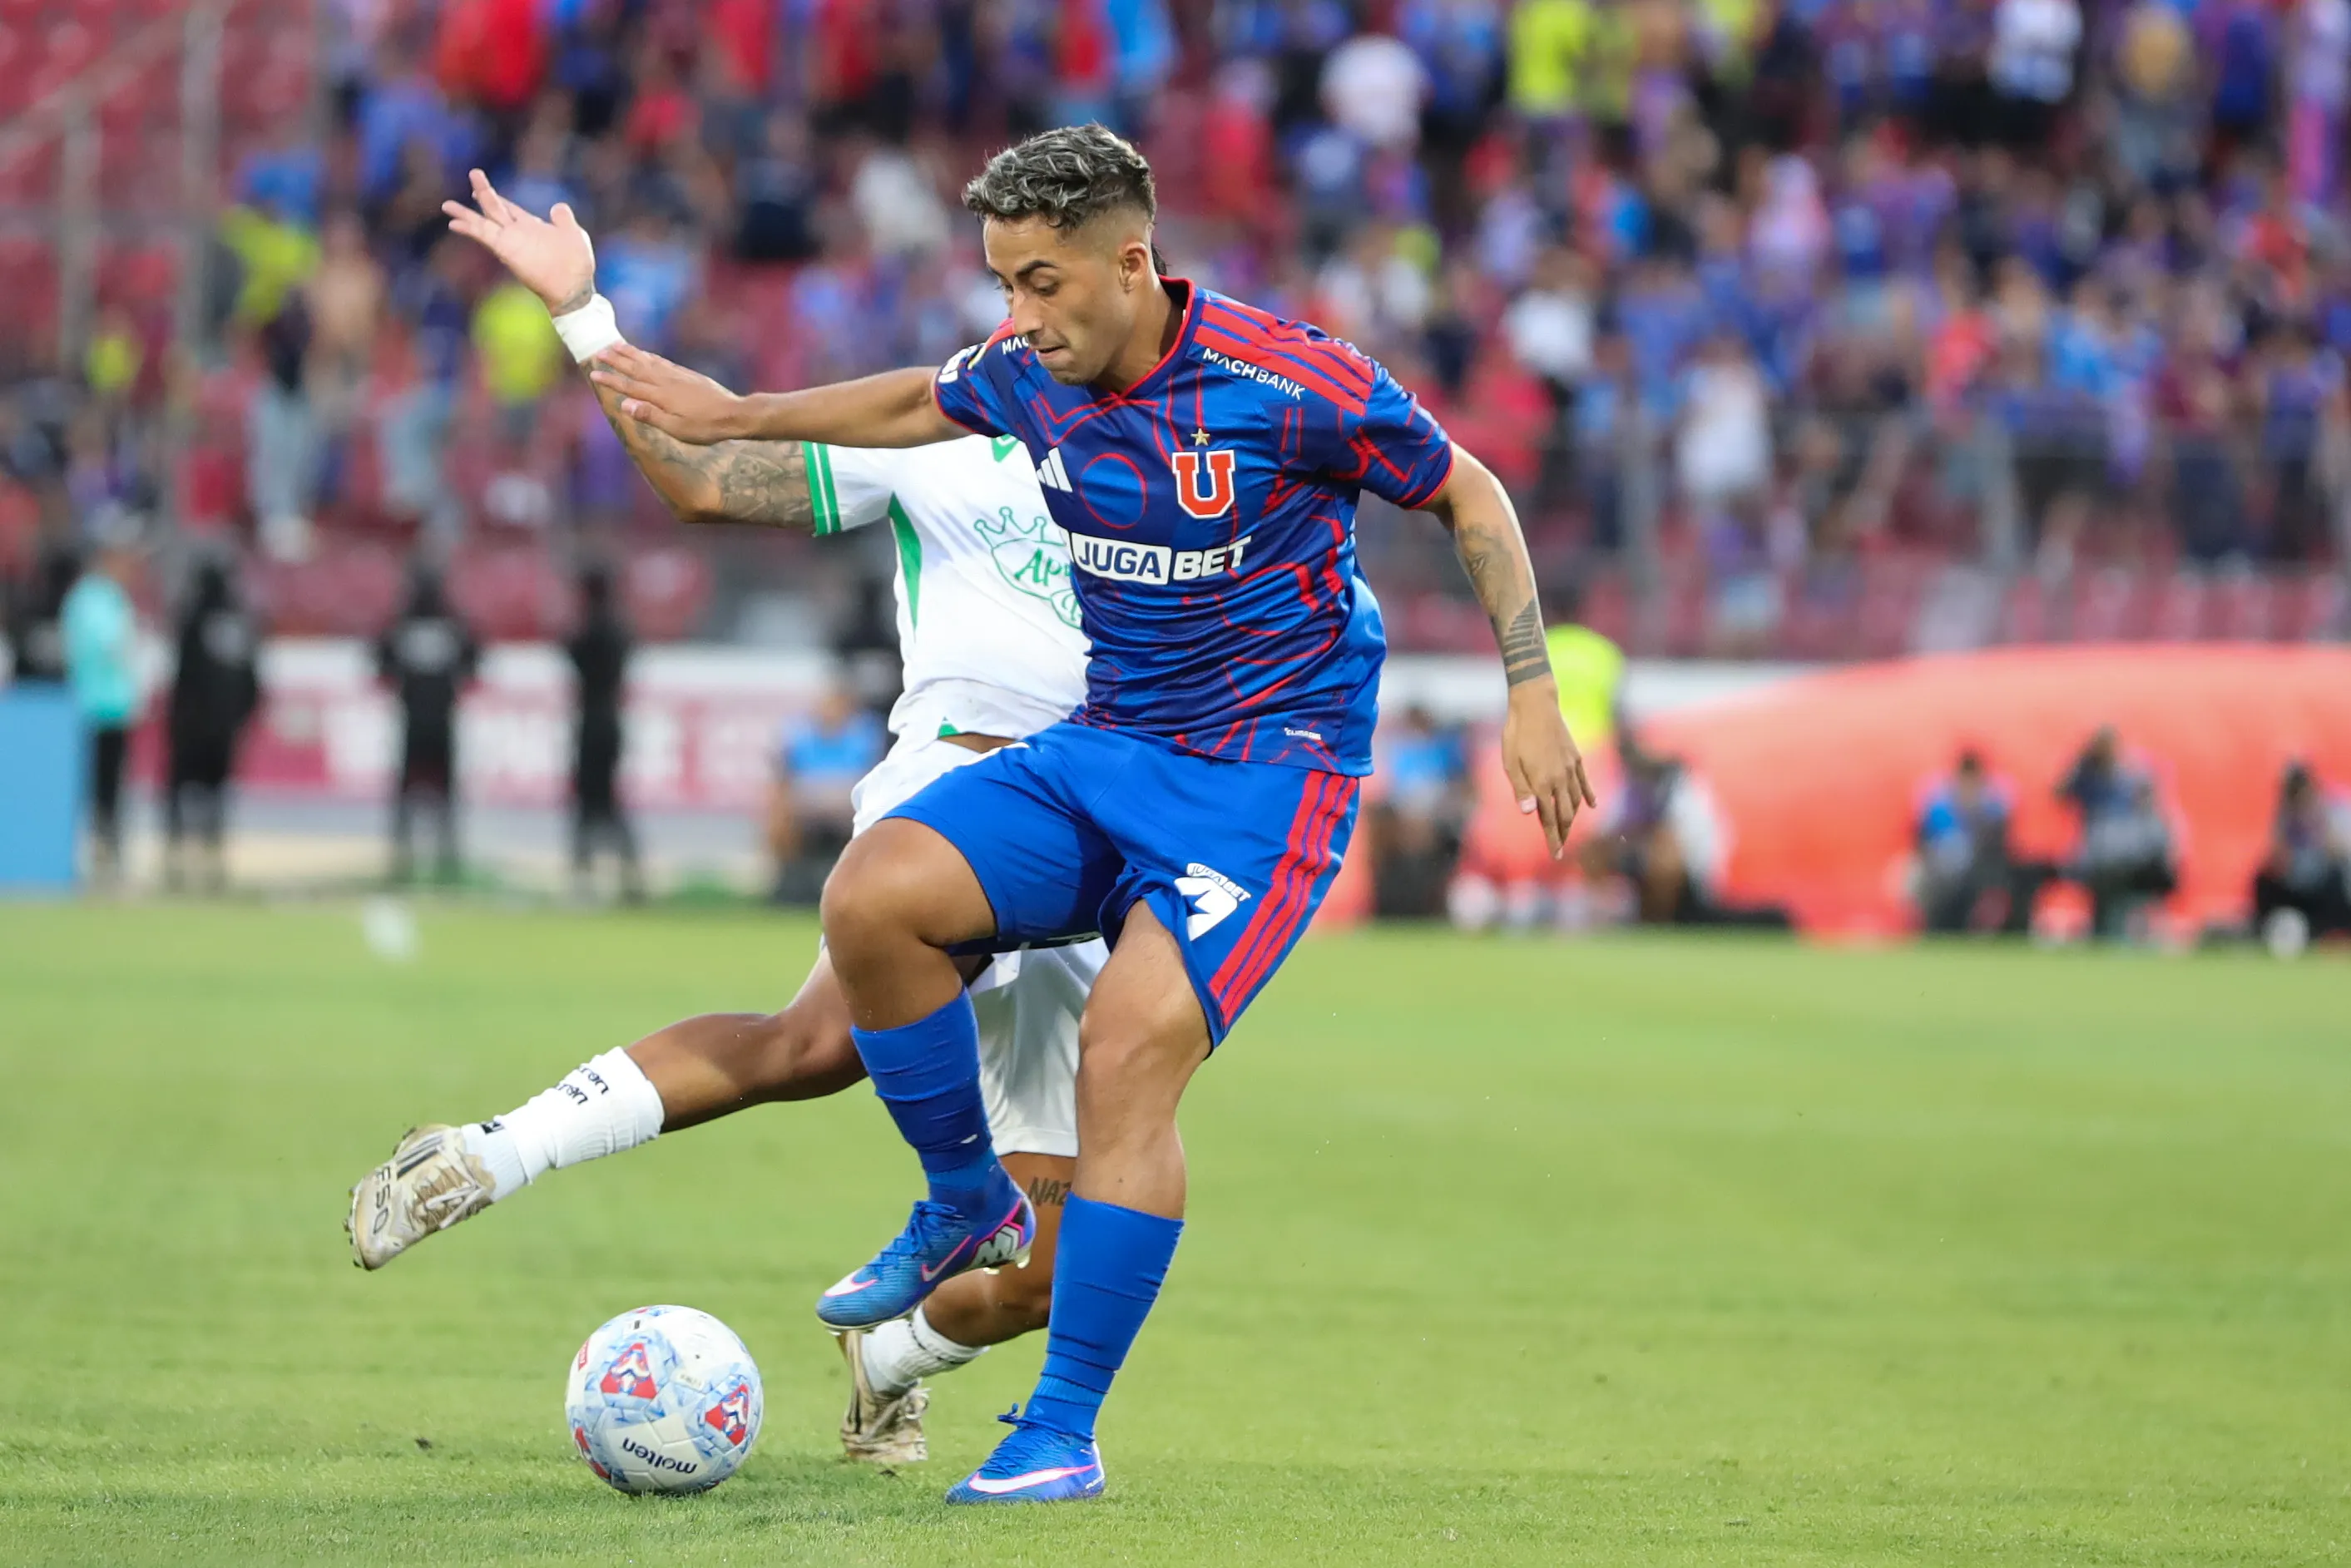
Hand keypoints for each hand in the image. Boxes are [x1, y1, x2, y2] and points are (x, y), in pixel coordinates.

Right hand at [441, 168, 595, 313]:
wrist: (574, 288)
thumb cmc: (577, 264)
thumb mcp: (574, 234)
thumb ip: (563, 219)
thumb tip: (557, 206)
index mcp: (532, 227)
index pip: (510, 209)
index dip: (498, 199)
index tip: (481, 189)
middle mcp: (518, 233)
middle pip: (495, 209)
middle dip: (483, 192)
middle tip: (474, 173)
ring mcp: (511, 241)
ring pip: (484, 221)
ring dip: (466, 213)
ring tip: (447, 205)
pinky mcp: (506, 250)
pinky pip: (484, 236)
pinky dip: (469, 228)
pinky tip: (453, 224)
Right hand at [588, 344, 751, 444]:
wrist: (734, 414)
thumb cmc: (705, 427)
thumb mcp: (677, 428)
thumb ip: (650, 415)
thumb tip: (624, 405)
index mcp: (660, 397)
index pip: (629, 386)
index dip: (611, 379)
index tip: (593, 372)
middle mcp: (666, 382)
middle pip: (636, 368)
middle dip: (616, 360)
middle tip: (599, 351)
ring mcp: (678, 376)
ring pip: (649, 361)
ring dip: (631, 353)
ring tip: (616, 345)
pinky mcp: (687, 375)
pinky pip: (662, 361)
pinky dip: (650, 356)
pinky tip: (646, 354)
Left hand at [1501, 678, 1596, 858]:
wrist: (1536, 704)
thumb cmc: (1516, 733)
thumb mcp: (1509, 761)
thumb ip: (1520, 789)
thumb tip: (1530, 813)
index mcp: (1541, 782)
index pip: (1548, 818)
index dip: (1551, 838)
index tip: (1554, 855)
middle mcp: (1559, 778)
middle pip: (1565, 814)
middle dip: (1563, 834)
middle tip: (1560, 849)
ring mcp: (1570, 768)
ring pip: (1575, 801)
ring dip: (1572, 819)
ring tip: (1568, 831)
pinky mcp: (1575, 758)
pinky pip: (1584, 782)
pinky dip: (1588, 796)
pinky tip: (1592, 806)